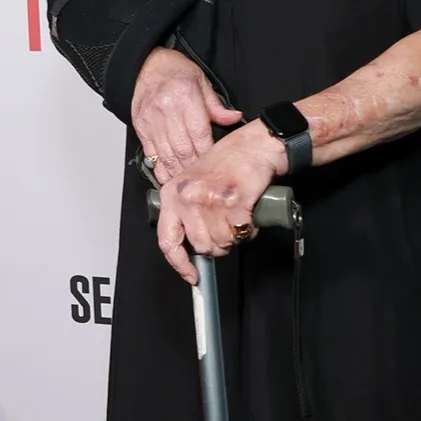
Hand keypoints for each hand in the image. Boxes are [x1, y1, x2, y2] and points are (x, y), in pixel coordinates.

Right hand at [131, 46, 240, 183]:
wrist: (146, 66)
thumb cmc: (174, 72)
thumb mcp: (201, 81)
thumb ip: (216, 105)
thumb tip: (234, 118)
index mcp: (184, 96)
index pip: (199, 132)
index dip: (208, 152)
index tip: (215, 163)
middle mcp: (165, 109)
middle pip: (183, 147)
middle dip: (195, 166)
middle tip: (205, 177)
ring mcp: (151, 121)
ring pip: (167, 154)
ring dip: (178, 171)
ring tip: (188, 181)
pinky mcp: (141, 129)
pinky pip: (152, 153)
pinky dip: (161, 167)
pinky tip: (169, 176)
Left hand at [157, 123, 286, 282]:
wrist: (253, 145)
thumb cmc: (227, 162)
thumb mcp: (193, 183)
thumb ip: (186, 212)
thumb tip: (191, 246)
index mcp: (173, 193)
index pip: (167, 240)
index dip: (179, 264)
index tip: (191, 275)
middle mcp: (187, 196)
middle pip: (201, 246)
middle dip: (218, 244)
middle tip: (226, 229)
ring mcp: (209, 199)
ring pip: (222, 242)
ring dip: (234, 236)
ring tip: (237, 217)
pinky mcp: (233, 201)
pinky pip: (241, 232)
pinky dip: (249, 229)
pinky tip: (247, 215)